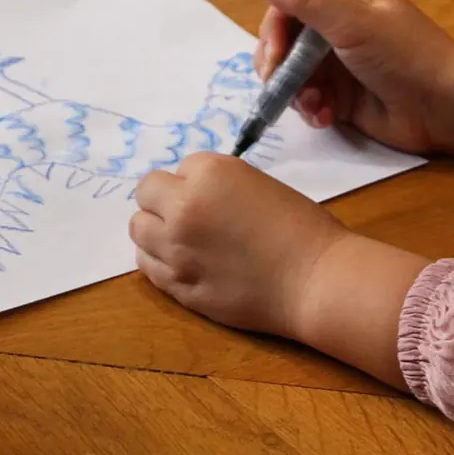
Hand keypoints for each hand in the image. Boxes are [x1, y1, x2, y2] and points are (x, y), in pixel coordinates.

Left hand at [131, 151, 346, 335]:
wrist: (314, 279)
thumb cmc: (299, 225)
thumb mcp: (256, 182)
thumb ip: (216, 183)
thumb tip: (193, 193)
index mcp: (207, 175)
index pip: (178, 167)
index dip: (195, 180)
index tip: (215, 194)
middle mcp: (183, 209)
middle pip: (146, 194)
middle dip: (165, 199)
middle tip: (191, 213)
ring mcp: (176, 252)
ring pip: (138, 229)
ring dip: (156, 228)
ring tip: (182, 237)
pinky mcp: (179, 287)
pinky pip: (147, 265)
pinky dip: (159, 259)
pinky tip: (182, 261)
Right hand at [255, 0, 453, 154]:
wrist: (446, 107)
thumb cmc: (404, 55)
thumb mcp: (354, 23)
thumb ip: (306, 1)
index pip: (289, 7)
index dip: (275, 32)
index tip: (276, 58)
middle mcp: (338, 27)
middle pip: (285, 43)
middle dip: (279, 67)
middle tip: (281, 88)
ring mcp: (339, 64)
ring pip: (293, 75)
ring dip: (295, 92)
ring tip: (314, 106)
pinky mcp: (343, 98)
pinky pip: (309, 101)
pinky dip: (311, 109)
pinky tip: (325, 117)